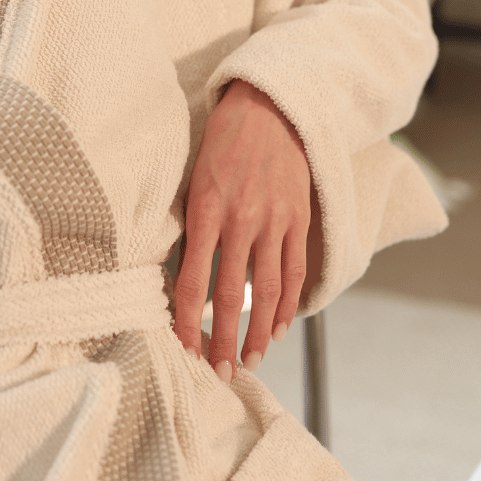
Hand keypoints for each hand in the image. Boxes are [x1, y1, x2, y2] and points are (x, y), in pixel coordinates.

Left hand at [173, 80, 310, 381]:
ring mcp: (275, 222)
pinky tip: (278, 328)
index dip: (188, 321)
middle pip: (231, 295)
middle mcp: (242, 221)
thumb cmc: (222, 142)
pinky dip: (287, 306)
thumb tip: (181, 271)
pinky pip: (294, 272)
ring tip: (249, 361)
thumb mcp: (194, 178)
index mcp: (207, 210)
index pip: (193, 280)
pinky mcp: (299, 220)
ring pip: (268, 292)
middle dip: (224, 339)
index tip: (185, 349)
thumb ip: (191, 224)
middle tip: (219, 372)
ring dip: (258, 333)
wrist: (270, 107)